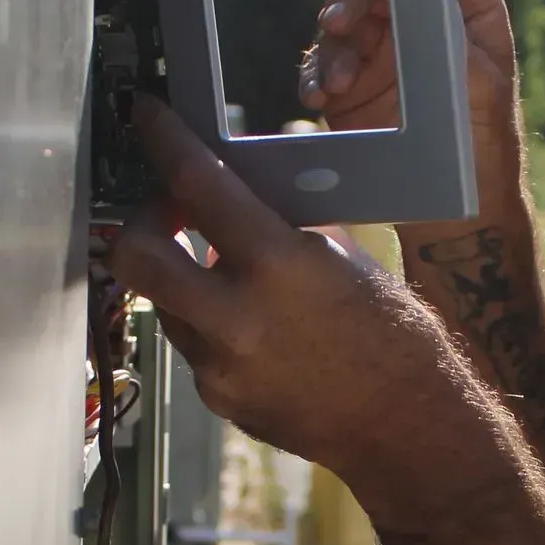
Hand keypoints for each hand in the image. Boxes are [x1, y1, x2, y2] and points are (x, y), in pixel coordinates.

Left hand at [109, 98, 452, 486]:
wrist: (409, 429)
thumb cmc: (395, 338)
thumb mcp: (346, 260)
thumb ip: (285, 228)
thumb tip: (245, 192)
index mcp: (278, 265)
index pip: (195, 182)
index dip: (161, 139)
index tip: (145, 115)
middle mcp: (237, 317)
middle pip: (136, 255)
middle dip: (143, 222)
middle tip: (171, 212)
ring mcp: (221, 366)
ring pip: (164, 303)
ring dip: (183, 277)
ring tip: (229, 275)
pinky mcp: (219, 399)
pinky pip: (194, 347)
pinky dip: (213, 326)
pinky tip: (256, 330)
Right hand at [299, 0, 525, 228]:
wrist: (455, 208)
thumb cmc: (484, 141)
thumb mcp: (480, 78)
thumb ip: (451, 24)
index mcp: (457, 7)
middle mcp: (414, 20)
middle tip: (336, 24)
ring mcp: (377, 51)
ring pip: (338, 25)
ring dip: (331, 49)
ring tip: (338, 85)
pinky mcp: (348, 85)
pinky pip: (321, 67)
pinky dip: (314, 77)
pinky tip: (317, 96)